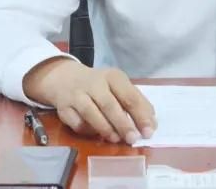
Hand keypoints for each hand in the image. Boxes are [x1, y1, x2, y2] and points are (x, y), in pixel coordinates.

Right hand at [23, 58, 155, 143]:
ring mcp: (77, 95)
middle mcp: (94, 83)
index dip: (140, 114)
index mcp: (113, 76)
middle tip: (133, 139)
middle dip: (123, 124)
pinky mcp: (64, 108)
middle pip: (110, 104)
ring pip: (91, 113)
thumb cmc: (99, 86)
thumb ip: (135, 102)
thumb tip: (152, 123)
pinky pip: (77, 123)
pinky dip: (88, 131)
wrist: (65, 78)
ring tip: (116, 139)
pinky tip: (96, 134)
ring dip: (106, 128)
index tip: (149, 131)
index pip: (129, 95)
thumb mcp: (118, 86)